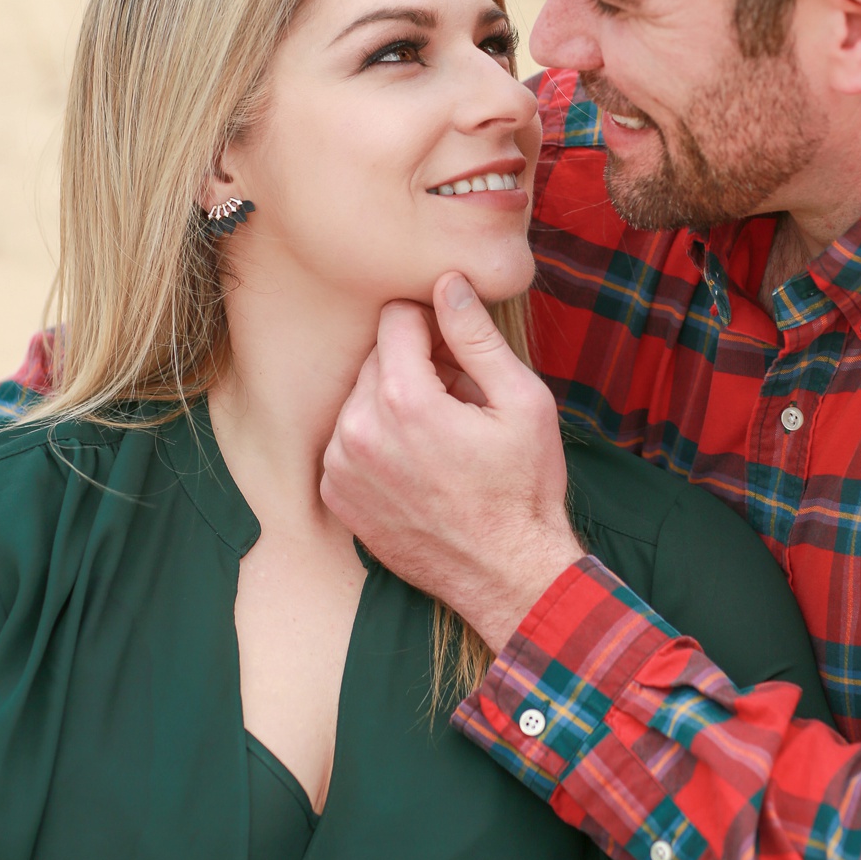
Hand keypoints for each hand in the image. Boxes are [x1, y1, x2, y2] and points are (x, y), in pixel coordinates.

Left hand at [321, 274, 583, 651]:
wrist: (506, 574)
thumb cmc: (524, 489)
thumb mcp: (522, 402)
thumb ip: (477, 337)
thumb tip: (448, 284)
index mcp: (403, 400)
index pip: (395, 319)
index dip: (433, 324)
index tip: (459, 352)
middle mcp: (359, 430)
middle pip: (377, 358)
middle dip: (416, 366)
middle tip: (462, 403)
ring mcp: (341, 467)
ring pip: (361, 399)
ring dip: (395, 404)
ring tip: (442, 440)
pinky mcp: (336, 496)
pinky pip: (349, 440)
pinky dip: (378, 442)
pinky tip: (418, 468)